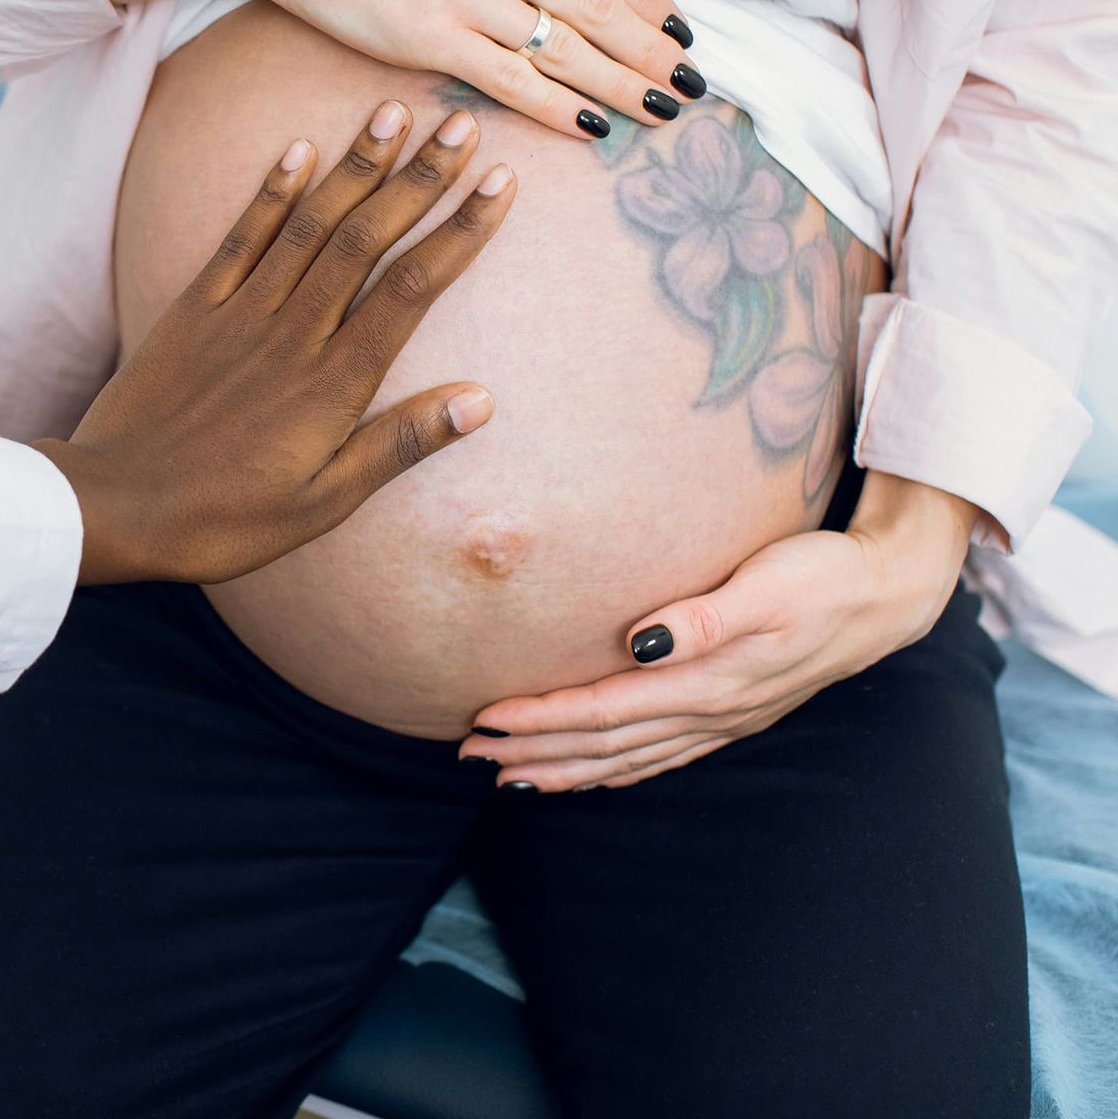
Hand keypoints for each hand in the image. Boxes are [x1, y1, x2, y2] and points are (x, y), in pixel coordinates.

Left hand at [39, 100, 515, 585]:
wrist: (115, 507)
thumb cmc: (226, 518)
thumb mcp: (325, 502)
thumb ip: (401, 444)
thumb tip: (480, 399)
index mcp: (334, 382)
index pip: (413, 290)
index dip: (460, 231)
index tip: (501, 181)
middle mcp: (294, 332)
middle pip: (368, 239)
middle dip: (420, 177)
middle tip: (462, 123)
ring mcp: (241, 313)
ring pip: (310, 225)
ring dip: (356, 166)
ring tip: (394, 112)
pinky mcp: (195, 309)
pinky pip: (239, 238)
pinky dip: (271, 191)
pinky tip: (300, 150)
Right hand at [229, 0, 705, 137]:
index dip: (647, 1)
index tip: (679, 33)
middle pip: (596, 7)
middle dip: (650, 50)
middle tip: (689, 84)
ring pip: (564, 48)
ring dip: (620, 85)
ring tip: (658, 110)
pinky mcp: (432, 36)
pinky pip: (512, 81)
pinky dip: (559, 107)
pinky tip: (593, 128)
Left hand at [461, 471, 979, 790]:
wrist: (883, 596)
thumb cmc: (820, 578)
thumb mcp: (765, 587)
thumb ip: (702, 618)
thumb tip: (639, 641)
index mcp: (706, 680)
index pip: (604, 710)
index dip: (542, 718)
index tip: (486, 719)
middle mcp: (708, 710)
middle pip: (604, 744)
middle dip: (534, 750)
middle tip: (470, 753)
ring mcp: (720, 719)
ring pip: (626, 759)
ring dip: (564, 768)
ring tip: (508, 775)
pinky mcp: (730, 713)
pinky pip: (658, 757)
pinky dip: (614, 771)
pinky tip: (589, 775)